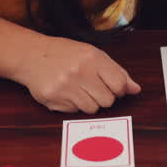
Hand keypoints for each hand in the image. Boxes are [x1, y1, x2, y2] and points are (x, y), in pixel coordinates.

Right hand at [12, 36, 139, 113]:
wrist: (31, 55)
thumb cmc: (65, 54)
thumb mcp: (93, 54)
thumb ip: (116, 72)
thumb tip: (135, 90)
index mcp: (92, 58)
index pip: (119, 85)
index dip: (119, 90)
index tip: (112, 87)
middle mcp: (79, 72)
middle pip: (107, 101)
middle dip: (103, 96)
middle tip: (91, 86)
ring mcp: (65, 87)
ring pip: (92, 109)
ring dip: (88, 102)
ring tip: (77, 88)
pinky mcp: (53, 99)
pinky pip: (74, 112)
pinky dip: (73, 105)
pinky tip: (65, 92)